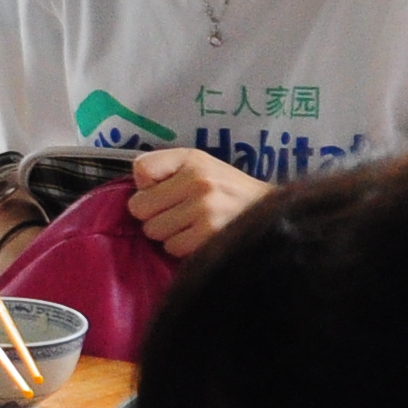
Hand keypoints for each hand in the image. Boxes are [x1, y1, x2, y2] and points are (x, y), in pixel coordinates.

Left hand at [125, 146, 267, 256]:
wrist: (271, 213)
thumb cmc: (226, 189)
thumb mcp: (198, 165)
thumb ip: (164, 169)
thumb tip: (136, 189)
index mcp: (192, 160)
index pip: (141, 169)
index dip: (147, 186)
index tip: (165, 190)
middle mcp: (198, 181)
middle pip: (140, 207)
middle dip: (153, 214)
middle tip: (175, 213)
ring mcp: (205, 209)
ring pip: (154, 231)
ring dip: (167, 233)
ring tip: (191, 225)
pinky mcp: (210, 236)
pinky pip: (172, 248)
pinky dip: (181, 247)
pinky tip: (199, 237)